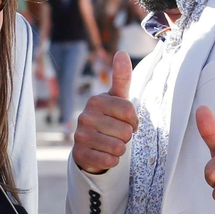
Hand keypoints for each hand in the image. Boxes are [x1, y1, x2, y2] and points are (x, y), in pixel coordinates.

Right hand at [74, 51, 138, 173]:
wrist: (90, 144)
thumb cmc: (109, 118)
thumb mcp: (117, 98)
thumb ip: (122, 77)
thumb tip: (121, 52)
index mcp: (96, 100)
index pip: (130, 113)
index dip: (134, 121)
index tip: (127, 122)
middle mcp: (85, 116)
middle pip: (126, 132)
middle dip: (126, 137)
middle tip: (116, 134)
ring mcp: (80, 136)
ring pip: (118, 148)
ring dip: (120, 149)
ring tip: (110, 143)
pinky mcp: (80, 154)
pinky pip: (109, 161)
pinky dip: (112, 161)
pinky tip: (104, 154)